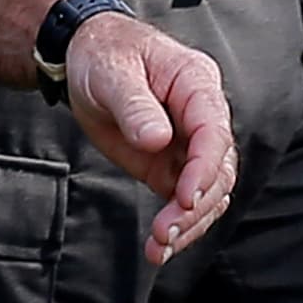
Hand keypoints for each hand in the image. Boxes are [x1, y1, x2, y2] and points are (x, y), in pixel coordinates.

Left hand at [59, 12, 237, 263]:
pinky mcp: (169, 166)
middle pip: (219, 169)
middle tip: (164, 232)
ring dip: (189, 224)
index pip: (214, 130)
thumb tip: (158, 139)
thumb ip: (136, 105)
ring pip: (209, 193)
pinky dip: (176, 227)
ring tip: (158, 247)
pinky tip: (158, 249)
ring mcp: (188, 144)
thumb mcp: (113, 72)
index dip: (204, 167)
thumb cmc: (104, 53)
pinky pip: (184, 202)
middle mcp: (201, 116)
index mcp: (196, 83)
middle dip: (196, 205)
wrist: (84, 58)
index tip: (186, 197)